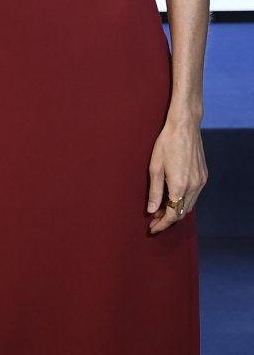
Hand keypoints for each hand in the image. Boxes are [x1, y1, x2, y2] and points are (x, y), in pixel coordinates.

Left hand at [147, 116, 206, 233]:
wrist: (185, 126)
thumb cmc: (166, 143)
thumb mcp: (154, 168)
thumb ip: (154, 191)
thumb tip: (151, 210)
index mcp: (180, 185)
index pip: (172, 214)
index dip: (162, 224)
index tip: (152, 228)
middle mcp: (194, 186)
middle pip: (182, 212)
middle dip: (168, 219)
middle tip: (154, 219)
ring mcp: (201, 181)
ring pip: (189, 205)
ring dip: (176, 210)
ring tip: (160, 209)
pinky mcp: (204, 176)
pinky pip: (194, 195)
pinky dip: (183, 201)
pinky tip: (172, 197)